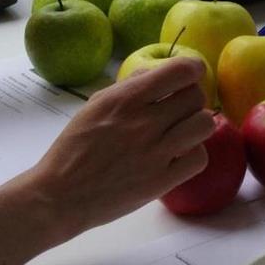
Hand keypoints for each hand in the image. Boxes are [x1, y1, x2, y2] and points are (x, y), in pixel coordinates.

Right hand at [19, 57, 214, 237]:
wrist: (60, 196)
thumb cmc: (74, 148)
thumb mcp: (94, 105)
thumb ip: (128, 86)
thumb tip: (158, 72)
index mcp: (124, 100)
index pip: (179, 71)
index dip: (192, 68)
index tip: (192, 72)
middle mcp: (144, 123)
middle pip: (195, 96)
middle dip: (191, 98)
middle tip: (179, 108)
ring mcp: (156, 153)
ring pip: (204, 124)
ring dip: (196, 124)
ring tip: (182, 131)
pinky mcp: (162, 181)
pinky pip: (200, 157)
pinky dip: (193, 154)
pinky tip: (178, 155)